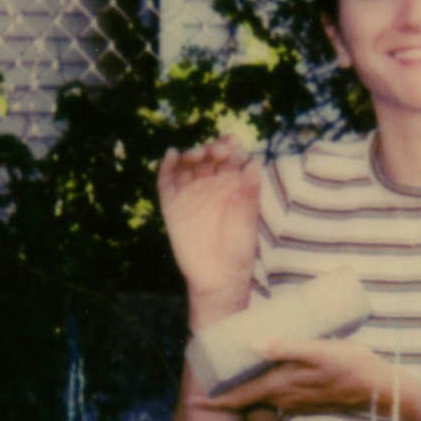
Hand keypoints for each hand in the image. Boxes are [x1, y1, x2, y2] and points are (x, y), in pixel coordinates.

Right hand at [157, 136, 261, 304]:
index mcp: (230, 185)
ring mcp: (190, 194)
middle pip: (207, 156)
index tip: (235, 144)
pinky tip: (171, 154)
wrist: (219, 276)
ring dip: (191, 154)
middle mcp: (210, 186)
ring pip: (186, 165)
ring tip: (197, 154)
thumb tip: (254, 161)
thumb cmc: (239, 248)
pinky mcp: (172, 205)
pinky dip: (166, 166)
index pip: (228, 157)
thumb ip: (250, 189)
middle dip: (211, 148)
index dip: (230, 146)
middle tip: (218, 151)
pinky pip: (166, 181)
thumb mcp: (248, 216)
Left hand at [193, 336, 402, 418]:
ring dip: (242, 393)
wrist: (380, 389)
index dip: (215, 400)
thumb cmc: (352, 366)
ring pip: (260, 398)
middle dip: (223, 396)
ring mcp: (297, 400)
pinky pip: (276, 396)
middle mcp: (285, 398)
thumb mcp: (320, 351)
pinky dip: (261, 390)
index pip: (241, 396)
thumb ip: (289, 347)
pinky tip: (262, 377)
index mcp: (282, 386)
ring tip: (226, 380)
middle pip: (246, 399)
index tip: (193, 402)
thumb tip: (255, 345)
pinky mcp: (308, 398)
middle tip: (202, 389)